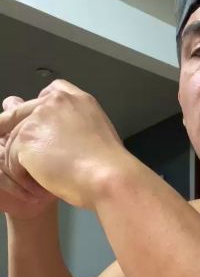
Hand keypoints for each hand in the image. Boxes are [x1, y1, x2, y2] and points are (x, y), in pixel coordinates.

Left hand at [0, 80, 126, 208]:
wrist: (108, 176)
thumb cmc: (110, 165)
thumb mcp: (100, 134)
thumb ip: (76, 126)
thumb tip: (60, 136)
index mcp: (77, 100)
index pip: (51, 91)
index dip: (40, 108)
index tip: (40, 125)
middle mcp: (56, 102)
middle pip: (21, 111)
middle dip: (19, 133)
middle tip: (22, 155)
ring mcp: (39, 118)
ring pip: (15, 139)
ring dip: (24, 160)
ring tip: (43, 180)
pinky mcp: (26, 138)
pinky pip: (12, 159)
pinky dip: (23, 175)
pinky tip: (40, 184)